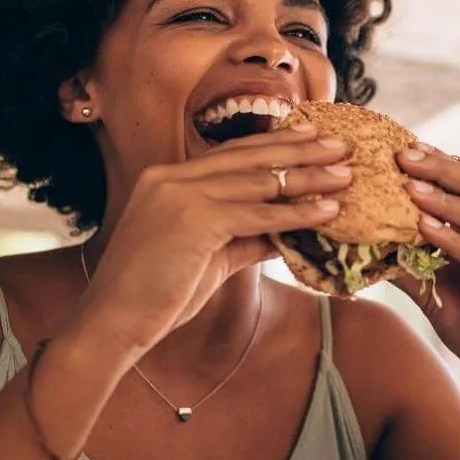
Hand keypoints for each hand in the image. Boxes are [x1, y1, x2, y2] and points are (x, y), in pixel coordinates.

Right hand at [70, 124, 350, 360]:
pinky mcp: (194, 220)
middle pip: (250, 157)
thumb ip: (244, 238)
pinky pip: (259, 214)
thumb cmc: (157, 295)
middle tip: (340, 144)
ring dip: (309, 178)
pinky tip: (327, 211)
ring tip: (346, 175)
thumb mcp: (208, 257)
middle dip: (300, 149)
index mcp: (168, 178)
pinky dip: (297, 213)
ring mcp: (181, 195)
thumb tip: (285, 233)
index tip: (310, 137)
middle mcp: (172, 177)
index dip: (274, 144)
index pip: (232, 153)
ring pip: (260, 181)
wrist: (114, 323)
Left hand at [394, 143, 459, 388]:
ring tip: (410, 185)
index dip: (434, 161)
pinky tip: (425, 227)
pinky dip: (451, 238)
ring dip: (441, 198)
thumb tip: (362, 241)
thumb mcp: (428, 285)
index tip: (400, 145)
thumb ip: (404, 260)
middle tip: (402, 153)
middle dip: (437, 167)